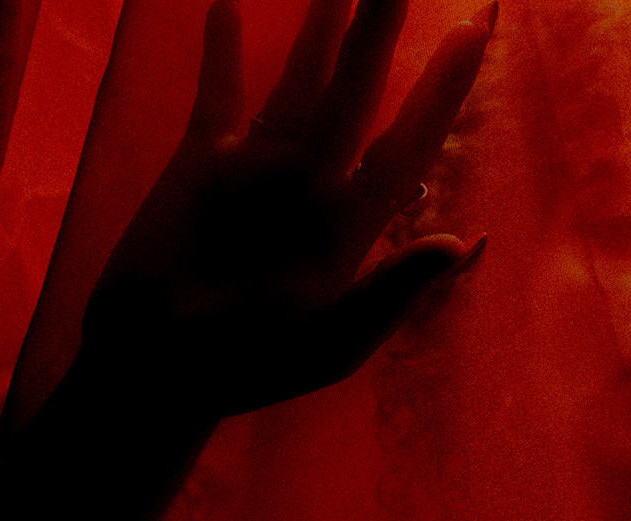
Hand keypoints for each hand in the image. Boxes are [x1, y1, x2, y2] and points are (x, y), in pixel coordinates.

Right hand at [85, 0, 493, 416]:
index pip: (411, 139)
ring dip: (317, 28)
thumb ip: (389, 292)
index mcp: (356, 223)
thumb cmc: (248, 371)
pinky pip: (219, 96)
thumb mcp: (328, 344)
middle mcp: (316, 184)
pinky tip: (230, 5)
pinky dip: (222, 53)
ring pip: (297, 81)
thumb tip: (459, 244)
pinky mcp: (201, 164)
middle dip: (379, 28)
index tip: (475, 27)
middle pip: (356, 88)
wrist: (154, 373)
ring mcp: (259, 169)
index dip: (443, 87)